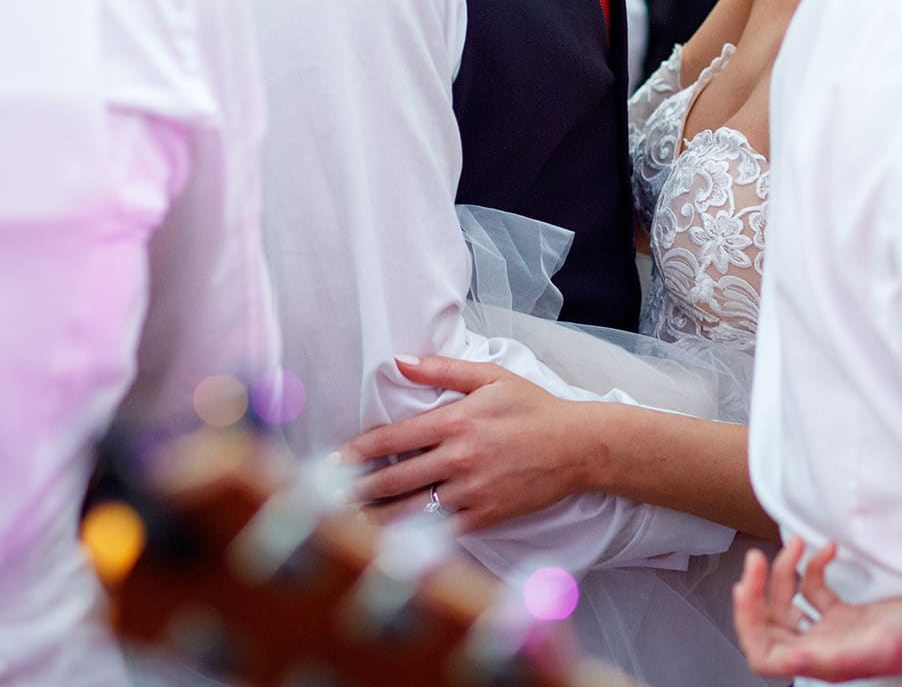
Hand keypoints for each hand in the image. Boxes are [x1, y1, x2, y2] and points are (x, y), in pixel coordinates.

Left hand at [341, 356, 591, 529]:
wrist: (578, 448)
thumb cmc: (534, 408)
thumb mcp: (492, 377)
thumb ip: (443, 370)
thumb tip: (399, 361)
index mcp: (456, 422)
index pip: (392, 440)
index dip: (356, 452)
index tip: (330, 462)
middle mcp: (459, 458)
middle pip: (393, 479)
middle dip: (354, 490)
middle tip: (323, 498)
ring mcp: (472, 491)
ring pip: (410, 511)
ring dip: (374, 518)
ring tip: (344, 524)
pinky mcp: (485, 516)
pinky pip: (439, 531)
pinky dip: (410, 536)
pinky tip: (388, 540)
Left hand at [734, 539, 901, 684]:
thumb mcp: (876, 647)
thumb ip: (830, 656)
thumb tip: (786, 660)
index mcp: (824, 662)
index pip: (763, 654)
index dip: (745, 623)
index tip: (745, 585)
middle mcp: (826, 649)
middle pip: (771, 626)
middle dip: (760, 591)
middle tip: (757, 558)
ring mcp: (838, 631)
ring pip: (792, 605)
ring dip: (786, 574)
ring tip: (797, 544)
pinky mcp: (854, 614)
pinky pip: (818, 592)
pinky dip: (815, 569)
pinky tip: (827, 549)